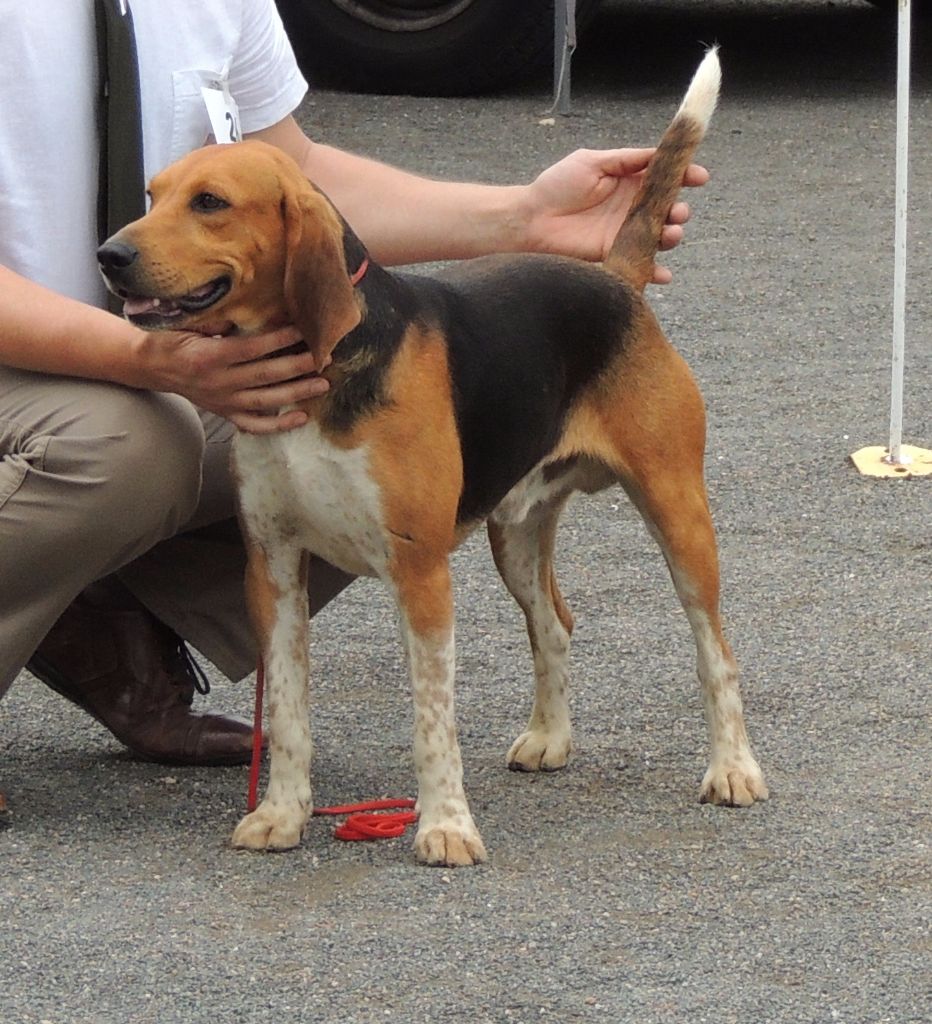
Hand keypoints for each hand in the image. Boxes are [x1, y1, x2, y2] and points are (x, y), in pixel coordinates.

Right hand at [135, 324, 328, 433]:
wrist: (150, 366)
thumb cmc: (170, 338)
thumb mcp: (185, 323)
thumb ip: (214, 320)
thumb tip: (245, 312)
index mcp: (209, 357)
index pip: (252, 348)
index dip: (278, 339)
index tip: (303, 329)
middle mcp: (219, 382)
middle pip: (266, 375)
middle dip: (298, 366)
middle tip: (324, 357)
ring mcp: (224, 401)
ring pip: (266, 400)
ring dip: (297, 393)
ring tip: (322, 384)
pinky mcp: (226, 413)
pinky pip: (254, 425)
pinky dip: (278, 425)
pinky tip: (301, 418)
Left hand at [524, 148, 709, 282]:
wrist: (531, 221)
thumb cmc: (556, 186)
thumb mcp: (592, 162)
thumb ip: (625, 159)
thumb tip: (658, 153)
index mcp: (630, 181)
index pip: (665, 178)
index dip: (685, 176)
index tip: (699, 177)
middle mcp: (632, 208)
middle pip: (667, 209)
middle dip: (680, 210)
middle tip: (678, 211)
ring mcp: (625, 233)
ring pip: (660, 237)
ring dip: (671, 236)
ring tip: (671, 234)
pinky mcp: (615, 257)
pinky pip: (641, 266)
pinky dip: (655, 273)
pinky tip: (663, 274)